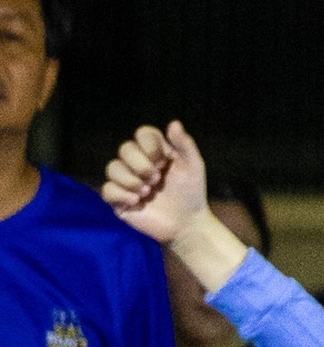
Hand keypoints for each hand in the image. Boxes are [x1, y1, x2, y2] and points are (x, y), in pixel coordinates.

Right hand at [102, 122, 245, 289]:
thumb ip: (184, 144)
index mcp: (155, 151)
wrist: (187, 224)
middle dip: (141, 165)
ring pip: (112, 167)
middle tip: (156, 179)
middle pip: (124, 149)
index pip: (142, 134)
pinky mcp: (119, 200)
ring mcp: (127, 181)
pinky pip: (107, 189)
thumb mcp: (193, 166)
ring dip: (131, 180)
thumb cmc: (191, 193)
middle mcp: (137, 163)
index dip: (150, 146)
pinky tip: (138, 202)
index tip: (164, 162)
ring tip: (148, 192)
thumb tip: (173, 123)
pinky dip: (122, 194)